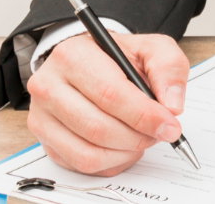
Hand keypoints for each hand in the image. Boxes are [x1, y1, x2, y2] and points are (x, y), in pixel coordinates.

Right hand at [25, 32, 188, 175]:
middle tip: (159, 133)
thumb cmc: (118, 58)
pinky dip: (111, 162)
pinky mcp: (45, 140)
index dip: (144, 115)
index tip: (169, 125)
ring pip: (87, 153)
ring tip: (142, 138)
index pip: (109, 94)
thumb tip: (172, 105)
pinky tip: (124, 146)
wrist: (91, 63)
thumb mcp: (151, 49)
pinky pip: (80, 165)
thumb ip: (168, 69)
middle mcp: (48, 86)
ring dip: (125, 153)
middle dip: (137, 137)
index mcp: (72, 56)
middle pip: (97, 127)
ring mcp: (42, 116)